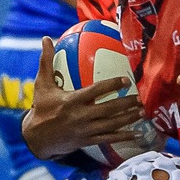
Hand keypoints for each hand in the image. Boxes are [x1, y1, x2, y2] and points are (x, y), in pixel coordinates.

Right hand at [20, 37, 143, 157]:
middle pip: (108, 109)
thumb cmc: (41, 108)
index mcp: (71, 101)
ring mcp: (85, 130)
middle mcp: (80, 116)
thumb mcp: (41, 85)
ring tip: (143, 111)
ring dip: (129, 118)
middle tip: (140, 98)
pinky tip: (137, 133)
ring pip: (111, 125)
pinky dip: (124, 136)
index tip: (126, 80)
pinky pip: (109, 139)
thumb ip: (46, 62)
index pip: (95, 91)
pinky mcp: (88, 141)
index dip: (112, 85)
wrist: (36, 138)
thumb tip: (46, 38)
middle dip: (126, 104)